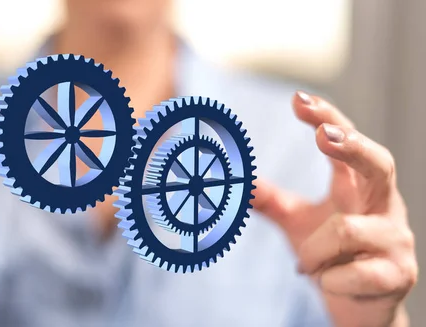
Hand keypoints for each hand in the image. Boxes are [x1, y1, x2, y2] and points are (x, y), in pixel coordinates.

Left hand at [252, 92, 417, 326]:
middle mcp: (383, 205)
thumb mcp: (298, 223)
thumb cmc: (331, 256)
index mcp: (358, 186)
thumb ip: (272, 201)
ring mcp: (395, 239)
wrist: (359, 308)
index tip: (298, 99)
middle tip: (322, 136)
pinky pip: (353, 273)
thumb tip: (238, 179)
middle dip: (352, 147)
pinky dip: (328, 278)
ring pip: (346, 231)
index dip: (327, 117)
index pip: (348, 141)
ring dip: (314, 250)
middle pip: (379, 164)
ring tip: (307, 265)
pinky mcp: (398, 274)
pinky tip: (328, 282)